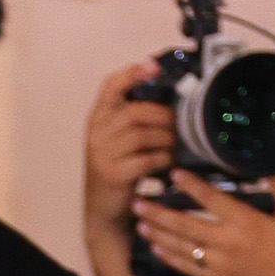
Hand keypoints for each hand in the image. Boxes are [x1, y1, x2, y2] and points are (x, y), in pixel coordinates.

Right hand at [83, 62, 177, 249]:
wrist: (103, 209)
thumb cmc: (119, 169)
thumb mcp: (119, 140)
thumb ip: (133, 119)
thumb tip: (170, 100)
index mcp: (98, 118)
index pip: (110, 86)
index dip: (132, 74)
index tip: (154, 66)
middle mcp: (96, 132)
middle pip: (134, 112)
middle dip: (162, 116)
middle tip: (178, 125)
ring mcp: (102, 154)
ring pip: (142, 135)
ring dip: (166, 139)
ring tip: (175, 146)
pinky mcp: (114, 175)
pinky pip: (145, 159)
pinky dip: (162, 159)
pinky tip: (168, 162)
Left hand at [134, 164, 274, 275]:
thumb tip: (267, 163)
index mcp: (246, 223)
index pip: (210, 199)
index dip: (189, 184)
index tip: (173, 173)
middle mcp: (227, 243)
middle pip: (184, 224)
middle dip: (157, 212)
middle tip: (137, 200)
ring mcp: (219, 265)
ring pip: (180, 246)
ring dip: (157, 233)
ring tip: (139, 222)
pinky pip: (186, 267)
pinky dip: (169, 256)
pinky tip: (156, 247)